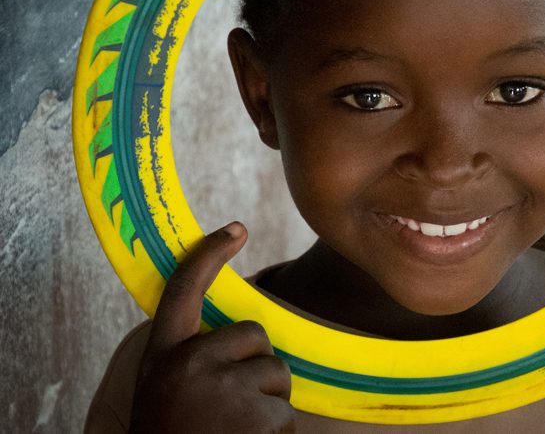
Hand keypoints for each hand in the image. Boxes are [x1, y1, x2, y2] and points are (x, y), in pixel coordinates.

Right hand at [130, 223, 294, 433]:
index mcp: (162, 357)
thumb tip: (248, 334)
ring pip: (276, 373)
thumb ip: (194, 359)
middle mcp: (189, 365)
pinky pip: (285, 411)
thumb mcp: (166, 393)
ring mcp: (224, 391)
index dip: (209, 255)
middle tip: (225, 407)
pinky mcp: (259, 418)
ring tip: (231, 431)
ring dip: (265, 401)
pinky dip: (274, 432)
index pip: (184, 290)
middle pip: (254, 335)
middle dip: (254, 364)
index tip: (235, 228)